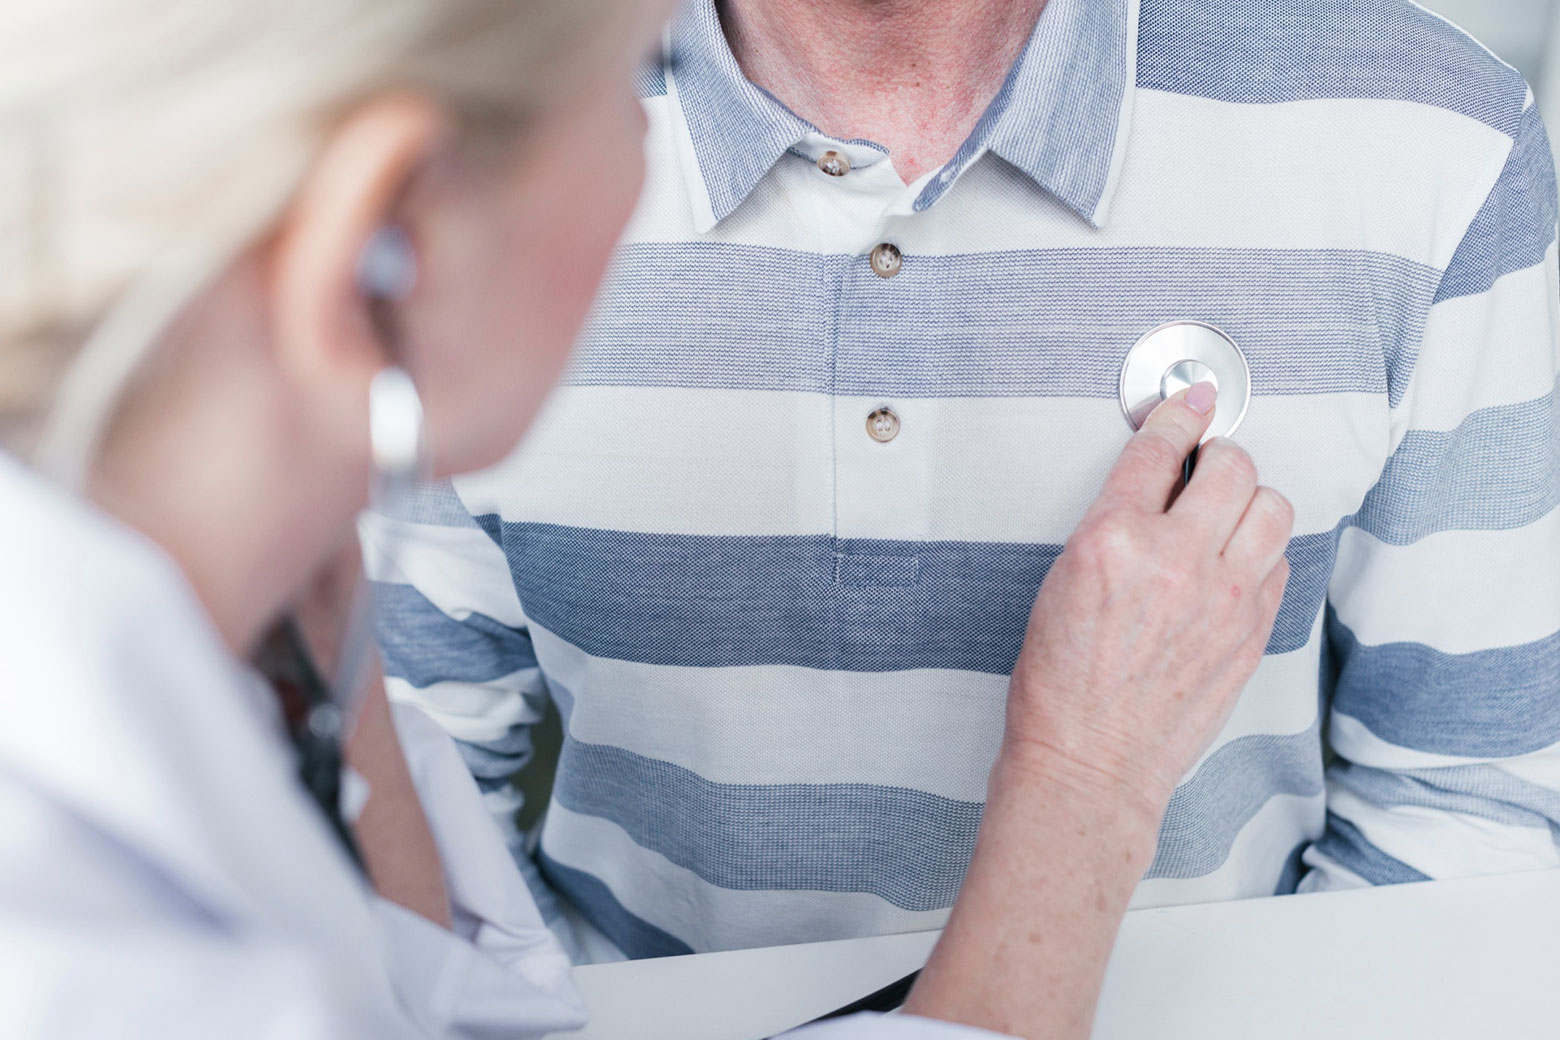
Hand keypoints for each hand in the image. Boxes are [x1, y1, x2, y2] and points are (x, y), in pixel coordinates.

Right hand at [1003, 383, 1292, 821]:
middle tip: (1206, 466)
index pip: (1159, 448)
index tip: (1192, 399)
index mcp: (1112, 540)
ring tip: (1228, 514)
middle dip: (1220, 456)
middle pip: (1232, 466)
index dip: (1178, 414)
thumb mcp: (1062, 581)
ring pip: (1272, 507)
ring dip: (1251, 499)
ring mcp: (1223, 596)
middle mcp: (1175, 560)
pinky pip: (1280, 562)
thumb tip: (1157, 484)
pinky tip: (1235, 564)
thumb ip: (1114, 525)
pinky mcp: (1251, 630)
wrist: (1089, 762)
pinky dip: (1262, 552)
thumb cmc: (1061, 685)